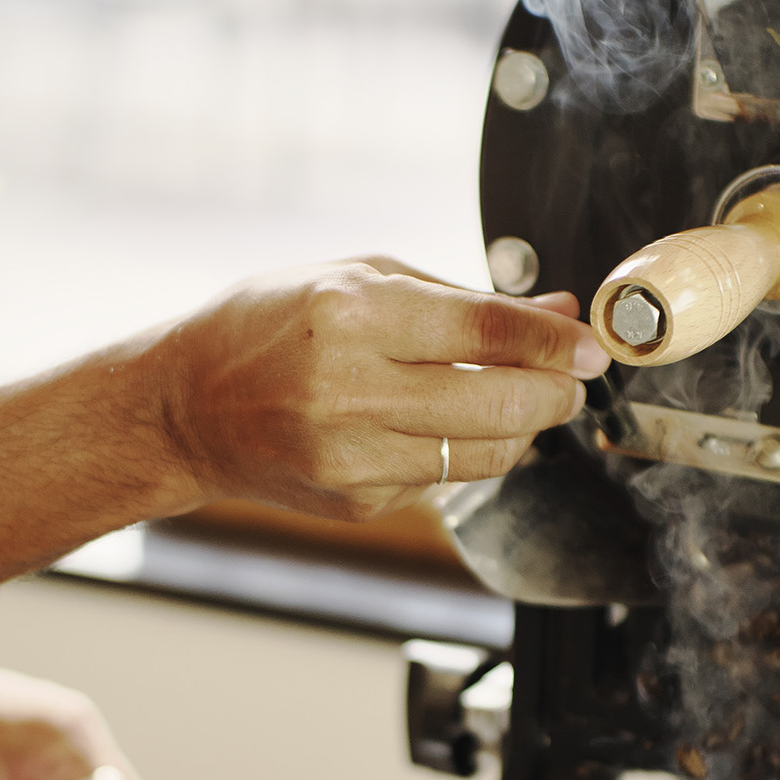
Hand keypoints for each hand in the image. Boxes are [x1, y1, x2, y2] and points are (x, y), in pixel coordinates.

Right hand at [156, 257, 609, 521]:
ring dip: (520, 427)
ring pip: (486, 454)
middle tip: (569, 377)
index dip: (556, 341)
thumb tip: (557, 314)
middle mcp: (349, 390)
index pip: (488, 332)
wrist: (187, 408)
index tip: (593, 343)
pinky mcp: (357, 502)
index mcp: (350, 314)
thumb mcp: (359, 277)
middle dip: (555, 391)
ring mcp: (352, 457)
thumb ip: (464, 298)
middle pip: (502, 405)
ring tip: (513, 397)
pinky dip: (459, 451)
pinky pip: (444, 479)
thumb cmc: (266, 325)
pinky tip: (432, 425)